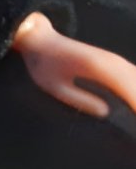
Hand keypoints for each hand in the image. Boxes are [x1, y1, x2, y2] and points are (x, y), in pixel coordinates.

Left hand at [10, 12, 135, 121]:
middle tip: (135, 128)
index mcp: (98, 67)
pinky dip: (135, 89)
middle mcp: (111, 61)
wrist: (41, 40)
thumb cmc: (44, 64)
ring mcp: (114, 59)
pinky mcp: (113, 62)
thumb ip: (81, 99)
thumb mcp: (56, 86)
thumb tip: (106, 113)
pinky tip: (134, 104)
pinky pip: (133, 76)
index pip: (128, 87)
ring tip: (135, 115)